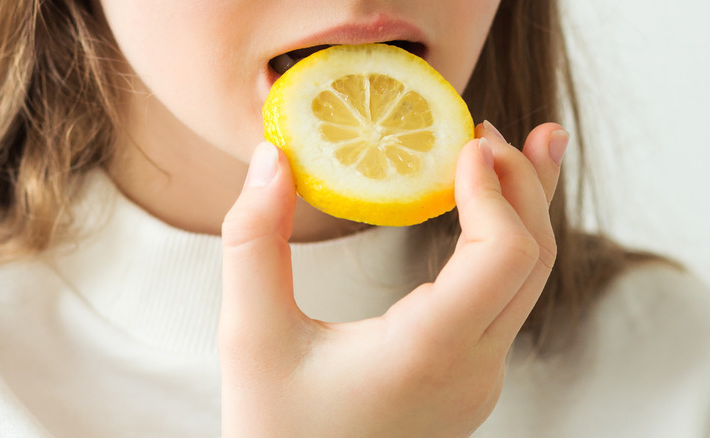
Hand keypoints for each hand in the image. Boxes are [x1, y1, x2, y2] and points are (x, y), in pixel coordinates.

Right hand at [220, 122, 567, 436]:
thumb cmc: (274, 433)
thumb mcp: (249, 337)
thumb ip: (252, 241)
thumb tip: (271, 158)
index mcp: (427, 353)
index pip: (504, 257)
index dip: (495, 189)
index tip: (466, 143)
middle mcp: (472, 369)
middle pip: (533, 261)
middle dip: (525, 187)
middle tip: (500, 130)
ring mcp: (478, 380)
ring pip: (528, 283)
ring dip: (523, 213)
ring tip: (517, 155)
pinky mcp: (468, 380)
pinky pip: (506, 302)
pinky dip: (502, 247)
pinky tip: (483, 216)